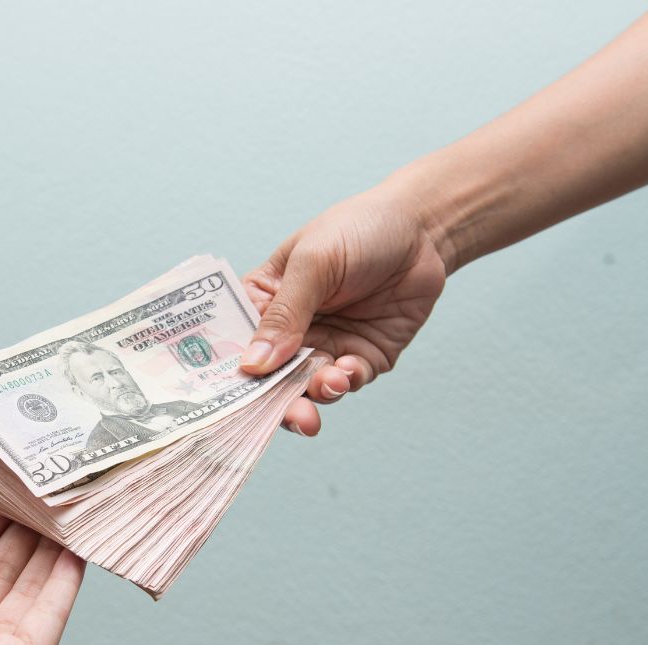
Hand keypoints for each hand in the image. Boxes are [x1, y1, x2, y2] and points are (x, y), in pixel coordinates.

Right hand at [239, 180, 449, 434]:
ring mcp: (325, 347)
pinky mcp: (360, 359)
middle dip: (271, 401)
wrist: (422, 230)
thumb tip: (254, 363)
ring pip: (305, 389)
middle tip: (283, 413)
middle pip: (267, 378)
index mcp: (262, 302)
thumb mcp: (313, 262)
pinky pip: (345, 383)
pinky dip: (344, 383)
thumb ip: (285, 313)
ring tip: (327, 384)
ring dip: (311, 396)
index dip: (229, 371)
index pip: (234, 342)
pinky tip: (348, 369)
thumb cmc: (358, 229)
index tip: (225, 397)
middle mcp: (289, 331)